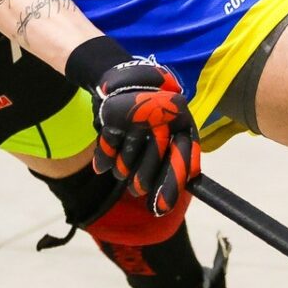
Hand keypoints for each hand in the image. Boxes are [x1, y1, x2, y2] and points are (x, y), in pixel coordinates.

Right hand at [91, 58, 199, 216]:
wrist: (127, 78)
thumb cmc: (155, 112)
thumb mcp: (173, 129)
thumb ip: (176, 158)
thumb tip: (171, 199)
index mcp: (183, 121)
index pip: (181, 158)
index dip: (171, 185)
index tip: (160, 209)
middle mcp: (163, 117)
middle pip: (151, 164)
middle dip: (142, 182)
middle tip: (137, 191)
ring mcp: (137, 116)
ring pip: (126, 163)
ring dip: (122, 170)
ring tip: (123, 164)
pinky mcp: (114, 115)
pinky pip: (107, 152)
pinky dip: (104, 160)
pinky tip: (106, 159)